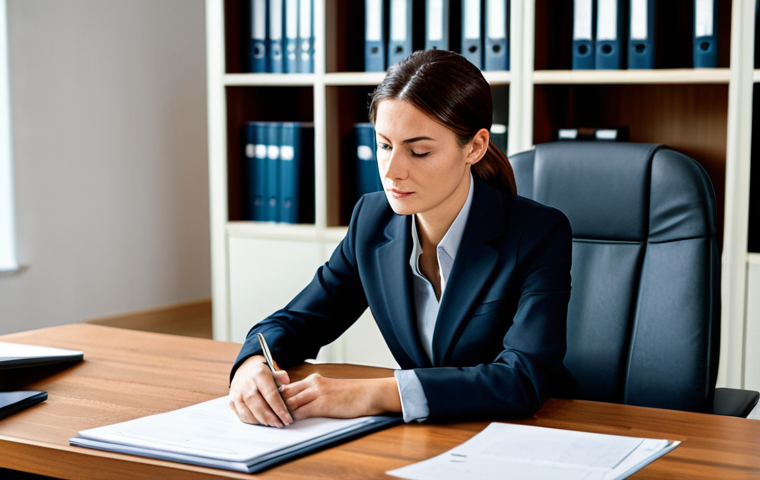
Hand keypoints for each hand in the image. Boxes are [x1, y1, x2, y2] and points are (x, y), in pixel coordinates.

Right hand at [229, 355, 292, 427]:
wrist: (244, 369)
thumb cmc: (261, 373)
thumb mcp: (272, 370)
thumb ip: (281, 377)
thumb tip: (286, 382)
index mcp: (259, 375)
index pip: (271, 395)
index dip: (280, 409)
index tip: (288, 419)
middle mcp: (246, 385)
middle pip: (259, 406)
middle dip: (271, 418)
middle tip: (280, 424)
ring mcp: (237, 394)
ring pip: (249, 413)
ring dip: (261, 421)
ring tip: (272, 424)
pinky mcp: (232, 401)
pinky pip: (242, 416)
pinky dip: (252, 421)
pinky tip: (261, 421)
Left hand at [279, 374, 400, 419]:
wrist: (368, 394)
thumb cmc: (351, 395)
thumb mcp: (329, 390)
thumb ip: (314, 394)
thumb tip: (299, 405)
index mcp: (314, 379)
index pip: (287, 386)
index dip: (275, 396)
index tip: (268, 404)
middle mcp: (313, 383)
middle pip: (285, 392)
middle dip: (273, 404)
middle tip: (265, 414)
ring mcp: (317, 393)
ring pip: (290, 402)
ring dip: (279, 412)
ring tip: (271, 420)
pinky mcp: (322, 404)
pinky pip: (301, 412)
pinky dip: (291, 418)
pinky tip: (286, 423)